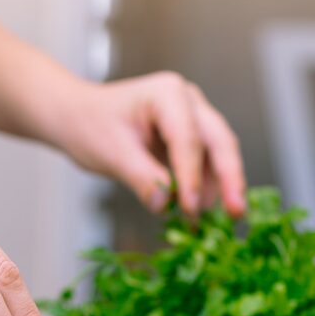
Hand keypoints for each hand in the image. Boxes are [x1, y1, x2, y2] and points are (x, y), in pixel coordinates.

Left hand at [50, 72, 246, 217]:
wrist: (77, 117)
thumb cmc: (89, 126)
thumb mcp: (111, 153)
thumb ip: (140, 177)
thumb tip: (165, 204)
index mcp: (167, 94)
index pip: (187, 138)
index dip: (191, 175)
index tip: (190, 208)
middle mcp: (187, 101)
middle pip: (218, 141)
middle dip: (229, 178)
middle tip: (237, 212)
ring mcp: (192, 117)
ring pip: (218, 153)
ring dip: (220, 187)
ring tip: (219, 221)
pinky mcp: (189, 136)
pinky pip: (205, 162)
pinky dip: (204, 186)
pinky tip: (200, 212)